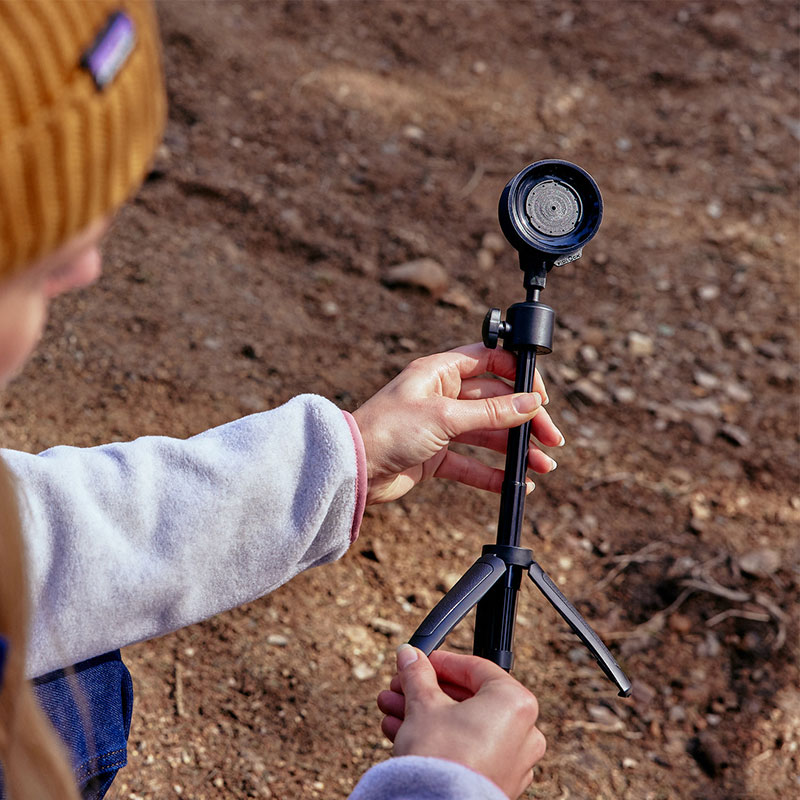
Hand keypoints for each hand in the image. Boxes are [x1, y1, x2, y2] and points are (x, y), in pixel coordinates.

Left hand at [352, 343, 563, 503]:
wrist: (352, 468)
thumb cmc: (388, 430)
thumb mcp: (445, 417)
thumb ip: (491, 412)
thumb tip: (530, 402)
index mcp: (440, 372)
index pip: (490, 362)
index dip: (518, 375)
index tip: (541, 396)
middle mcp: (442, 396)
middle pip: (496, 402)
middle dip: (525, 420)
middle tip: (551, 439)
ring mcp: (439, 427)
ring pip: (487, 434)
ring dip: (515, 449)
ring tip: (542, 465)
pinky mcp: (435, 456)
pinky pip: (470, 463)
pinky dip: (491, 474)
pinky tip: (513, 483)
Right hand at [377, 646, 545, 798]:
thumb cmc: (441, 757)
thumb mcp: (423, 704)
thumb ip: (418, 674)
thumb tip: (410, 655)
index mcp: (515, 703)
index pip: (476, 668)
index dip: (441, 662)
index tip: (420, 661)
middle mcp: (523, 732)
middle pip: (467, 698)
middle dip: (426, 691)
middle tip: (400, 686)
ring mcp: (512, 761)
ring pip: (463, 726)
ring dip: (425, 714)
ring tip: (392, 709)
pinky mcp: (497, 782)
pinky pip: (467, 750)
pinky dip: (439, 739)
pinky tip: (403, 732)